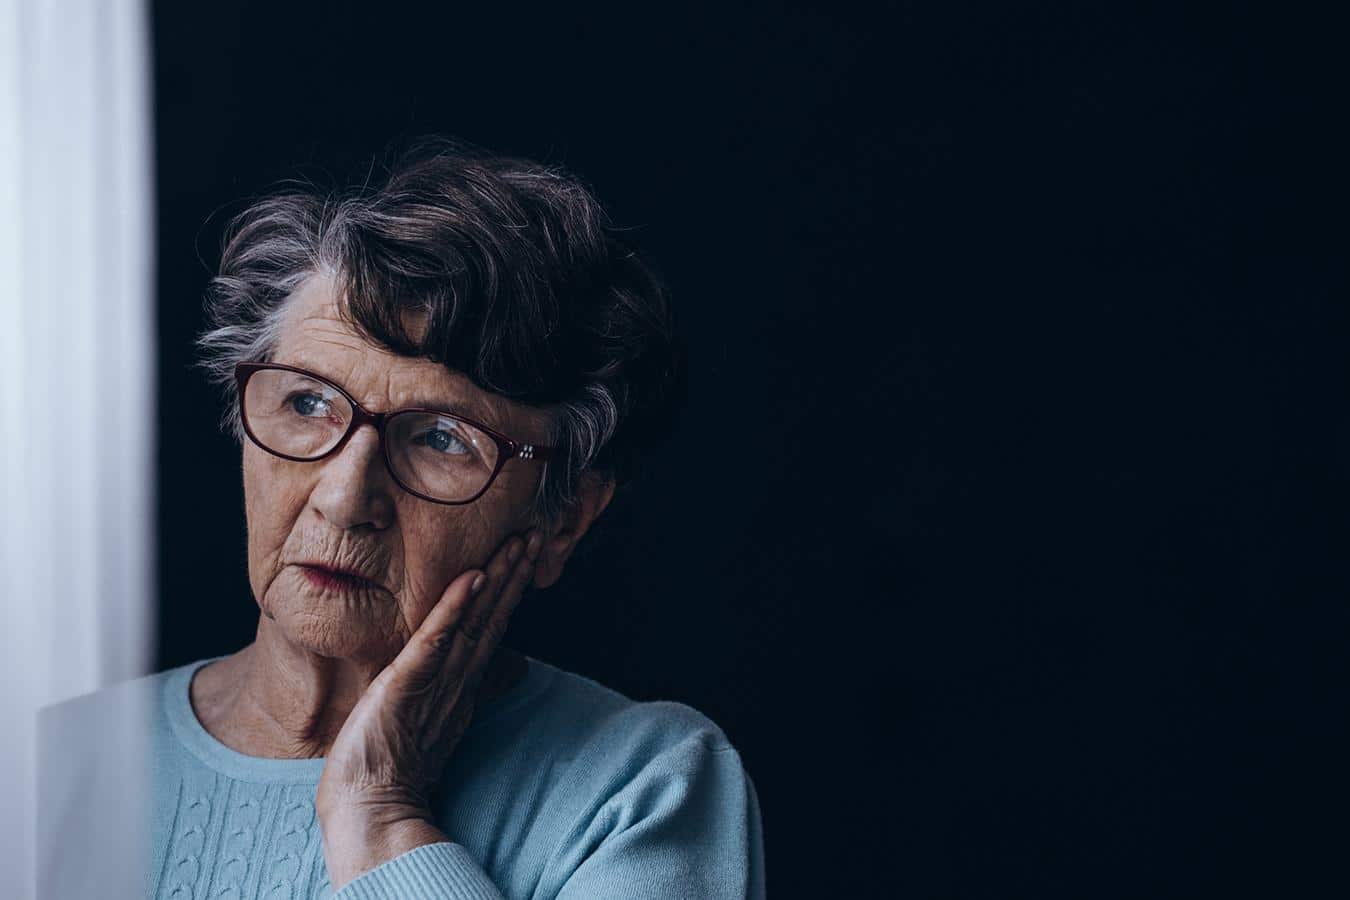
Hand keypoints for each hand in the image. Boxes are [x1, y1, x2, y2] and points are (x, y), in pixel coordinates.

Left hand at [315, 527, 543, 889]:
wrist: (369, 807)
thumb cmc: (392, 766)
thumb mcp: (434, 719)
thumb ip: (466, 688)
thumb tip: (510, 669)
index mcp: (461, 684)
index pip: (492, 626)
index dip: (510, 588)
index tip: (526, 551)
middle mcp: (458, 679)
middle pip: (493, 616)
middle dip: (514, 573)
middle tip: (535, 533)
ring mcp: (437, 681)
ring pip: (474, 620)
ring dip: (497, 579)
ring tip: (516, 543)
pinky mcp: (409, 683)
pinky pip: (436, 640)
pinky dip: (454, 608)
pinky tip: (471, 578)